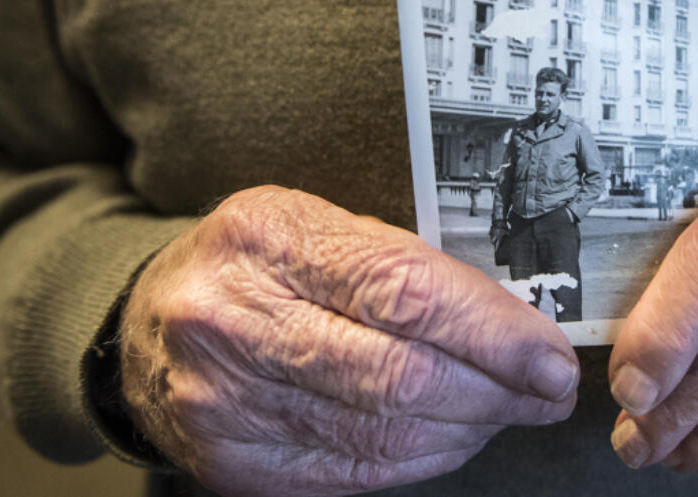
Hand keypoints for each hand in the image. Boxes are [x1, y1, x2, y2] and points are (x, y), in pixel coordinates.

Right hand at [120, 186, 577, 496]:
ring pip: (384, 435)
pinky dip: (422, 460)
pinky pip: (354, 474)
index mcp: (270, 237)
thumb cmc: (256, 266)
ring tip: (507, 410)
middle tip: (548, 391)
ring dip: (469, 429)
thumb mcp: (315, 225)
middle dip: (497, 390)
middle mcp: (237, 319)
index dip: (494, 331)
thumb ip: (402, 264)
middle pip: (400, 375)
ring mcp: (226, 402)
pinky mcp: (232, 465)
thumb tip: (511, 322)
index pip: (405, 291)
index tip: (550, 354)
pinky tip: (453, 437)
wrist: (148, 323)